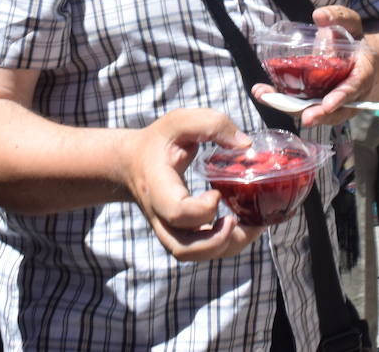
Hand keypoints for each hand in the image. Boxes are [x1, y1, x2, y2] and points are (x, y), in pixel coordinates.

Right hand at [116, 108, 261, 261]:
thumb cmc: (158, 141)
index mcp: (157, 186)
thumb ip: (212, 124)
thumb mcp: (179, 121)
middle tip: (236, 219)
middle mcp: (159, 214)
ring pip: (192, 255)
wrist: (130, 162)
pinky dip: (224, 244)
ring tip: (248, 225)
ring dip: (224, 247)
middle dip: (217, 242)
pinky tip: (242, 223)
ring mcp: (167, 227)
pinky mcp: (179, 232)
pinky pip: (199, 250)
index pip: (176, 212)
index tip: (217, 193)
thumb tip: (245, 146)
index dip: (202, 209)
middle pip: (183, 248)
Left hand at [249, 5, 372, 127]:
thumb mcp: (351, 23)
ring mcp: (330, 102)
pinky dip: (280, 102)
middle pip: (335, 110)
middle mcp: (349, 95)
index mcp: (362, 74)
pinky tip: (262, 93)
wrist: (354, 55)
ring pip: (313, 111)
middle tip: (304, 118)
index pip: (353, 89)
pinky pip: (300, 105)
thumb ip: (339, 17)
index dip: (341, 98)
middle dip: (318, 115)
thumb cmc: (352, 38)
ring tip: (265, 96)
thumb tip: (319, 15)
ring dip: (290, 109)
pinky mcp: (314, 102)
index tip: (327, 105)